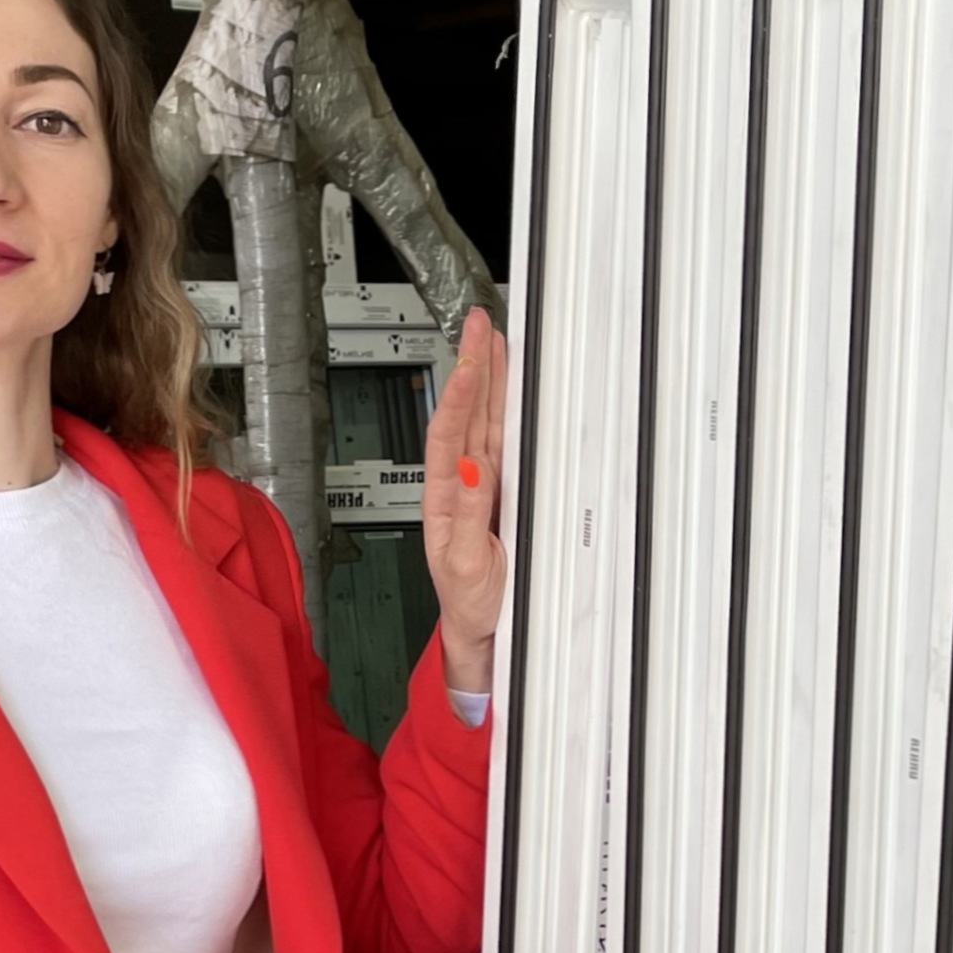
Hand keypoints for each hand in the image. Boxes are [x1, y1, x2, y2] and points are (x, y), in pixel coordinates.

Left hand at [422, 307, 507, 695]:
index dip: (461, 396)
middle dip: (473, 367)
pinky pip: (503, 441)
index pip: (450, 435)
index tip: (470, 361)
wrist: (482, 627)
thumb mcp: (466, 566)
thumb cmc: (471, 603)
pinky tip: (508, 386)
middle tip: (479, 325)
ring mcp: (482, 485)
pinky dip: (505, 409)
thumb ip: (468, 518)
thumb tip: (471, 472)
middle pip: (466, 414)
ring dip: (489, 380)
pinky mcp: (502, 492)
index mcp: (444, 498)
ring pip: (486, 421)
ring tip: (493, 340)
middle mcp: (461, 484)